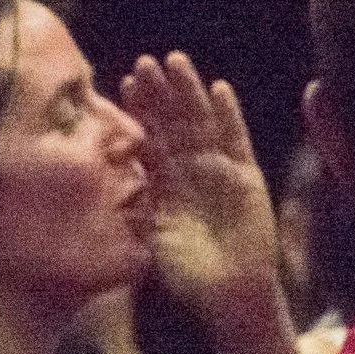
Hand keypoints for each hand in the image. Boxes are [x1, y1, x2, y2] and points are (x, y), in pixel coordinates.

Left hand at [121, 52, 281, 333]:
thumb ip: (135, 209)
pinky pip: (236, 139)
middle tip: (146, 61)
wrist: (228, 293)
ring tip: (177, 61)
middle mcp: (191, 169)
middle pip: (174, 121)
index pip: (150, 137)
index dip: (139, 111)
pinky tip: (219, 89)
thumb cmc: (187, 273)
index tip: (122, 82)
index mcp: (165, 182)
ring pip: (202, 122)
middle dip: (161, 92)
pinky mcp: (245, 176)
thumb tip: (109, 184)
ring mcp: (219, 169)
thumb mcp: (149, 238)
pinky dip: (229, 115)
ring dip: (190, 92)